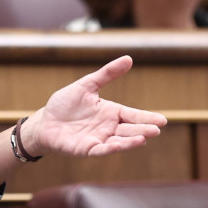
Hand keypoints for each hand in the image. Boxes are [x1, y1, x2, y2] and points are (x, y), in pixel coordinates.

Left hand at [23, 55, 166, 156]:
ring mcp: (99, 139)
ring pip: (119, 141)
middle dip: (143, 129)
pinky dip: (112, 148)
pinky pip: (102, 149)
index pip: (132, 115)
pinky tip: (120, 145)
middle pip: (129, 129)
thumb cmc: (65, 104)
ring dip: (131, 141)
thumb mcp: (86, 85)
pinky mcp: (87, 149)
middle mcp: (108, 127)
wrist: (45, 122)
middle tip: (156, 129)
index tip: (163, 120)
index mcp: (110, 112)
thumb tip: (129, 58)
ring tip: (144, 138)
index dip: (146, 117)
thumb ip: (107, 74)